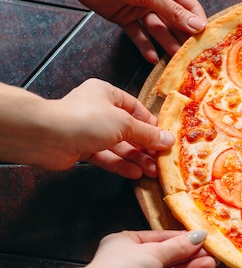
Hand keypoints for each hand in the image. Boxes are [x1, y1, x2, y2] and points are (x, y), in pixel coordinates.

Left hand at [49, 78, 173, 178]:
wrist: (46, 136)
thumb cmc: (86, 119)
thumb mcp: (124, 123)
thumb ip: (147, 134)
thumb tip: (169, 139)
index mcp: (107, 94)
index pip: (136, 109)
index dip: (151, 124)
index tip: (165, 138)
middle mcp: (99, 111)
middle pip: (128, 130)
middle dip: (146, 146)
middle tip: (162, 160)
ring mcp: (90, 131)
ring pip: (119, 146)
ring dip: (136, 158)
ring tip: (153, 171)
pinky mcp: (82, 149)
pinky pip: (106, 157)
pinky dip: (121, 165)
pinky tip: (136, 173)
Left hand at [59, 0, 206, 62]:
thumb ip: (174, 12)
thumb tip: (198, 26)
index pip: (190, 8)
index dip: (198, 24)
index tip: (207, 42)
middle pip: (175, 22)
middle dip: (183, 38)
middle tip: (192, 57)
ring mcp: (141, 9)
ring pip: (158, 30)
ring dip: (166, 44)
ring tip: (175, 61)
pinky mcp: (126, 18)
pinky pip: (139, 35)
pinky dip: (145, 46)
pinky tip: (152, 58)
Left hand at [86, 230, 216, 267]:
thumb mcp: (154, 251)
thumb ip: (178, 246)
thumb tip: (198, 236)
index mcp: (127, 242)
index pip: (161, 238)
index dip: (182, 239)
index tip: (202, 238)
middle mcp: (131, 261)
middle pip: (167, 257)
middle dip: (190, 255)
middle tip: (211, 253)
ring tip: (210, 264)